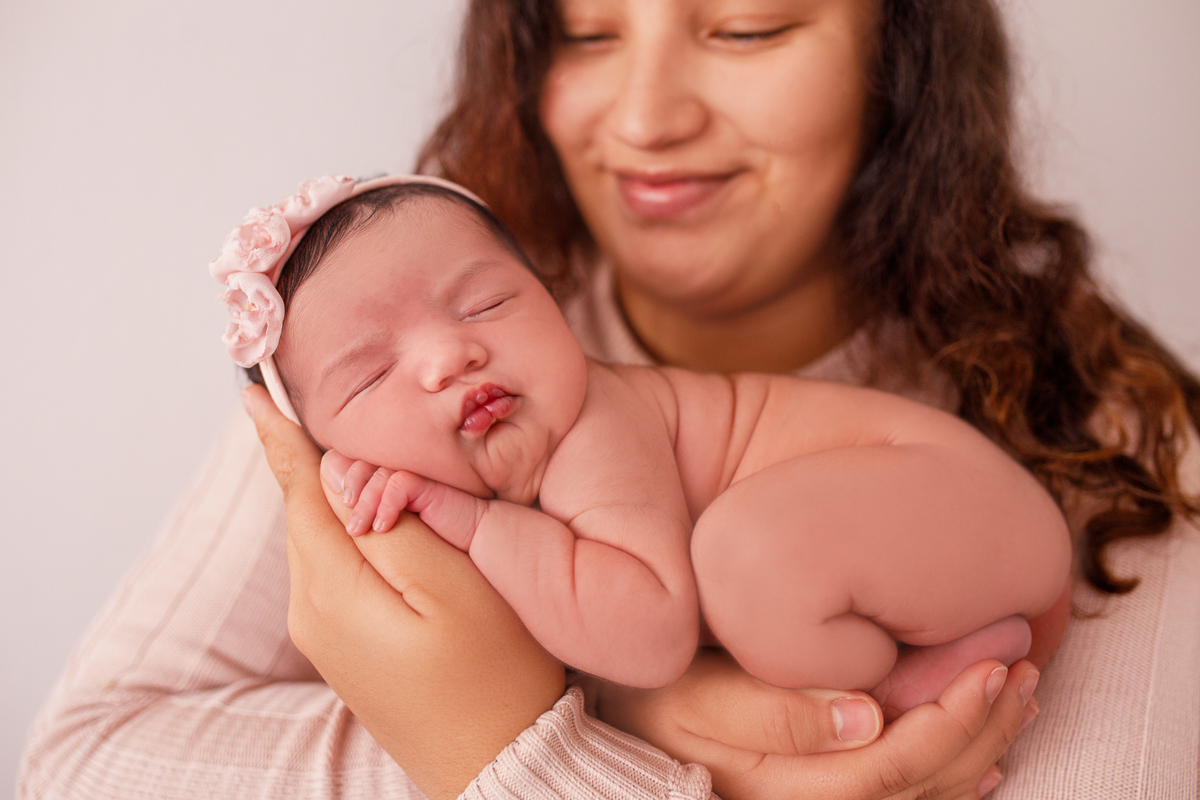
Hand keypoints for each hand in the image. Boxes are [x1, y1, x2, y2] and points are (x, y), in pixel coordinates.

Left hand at [243, 386, 565, 799]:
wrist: (497, 764)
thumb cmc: (494, 676)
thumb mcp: (458, 589)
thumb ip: (400, 525)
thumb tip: (352, 477)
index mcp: (333, 590)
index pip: (300, 492)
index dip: (281, 438)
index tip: (253, 392)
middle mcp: (312, 611)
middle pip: (307, 512)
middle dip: (315, 459)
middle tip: (320, 403)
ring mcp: (325, 634)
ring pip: (321, 539)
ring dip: (335, 495)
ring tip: (356, 451)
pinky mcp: (347, 648)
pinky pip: (335, 570)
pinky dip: (347, 532)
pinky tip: (372, 518)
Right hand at [587, 648, 1036, 799]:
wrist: (620, 735)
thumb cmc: (652, 700)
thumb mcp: (690, 696)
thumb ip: (770, 708)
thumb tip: (865, 715)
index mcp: (776, 788)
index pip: (889, 768)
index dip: (950, 722)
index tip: (993, 663)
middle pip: (918, 790)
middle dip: (980, 731)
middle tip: (1022, 670)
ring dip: (979, 751)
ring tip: (1018, 699)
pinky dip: (954, 783)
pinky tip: (984, 758)